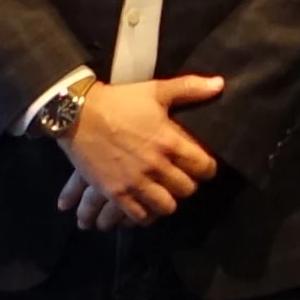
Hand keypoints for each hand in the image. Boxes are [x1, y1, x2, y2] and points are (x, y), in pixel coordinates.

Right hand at [63, 71, 227, 222]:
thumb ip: (189, 88)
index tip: (202, 167)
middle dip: (188, 185)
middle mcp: (155, 164)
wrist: (79, 114)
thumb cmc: (120, 101)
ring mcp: (135, 181)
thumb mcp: (156, 91)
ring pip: (166, 207)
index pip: (202, 166)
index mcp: (169, 140)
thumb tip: (220, 84)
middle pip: (186, 189)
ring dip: (168, 202)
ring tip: (164, 194)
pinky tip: (145, 205)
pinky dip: (144, 214)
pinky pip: (138, 216)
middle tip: (181, 179)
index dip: (207, 169)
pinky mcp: (115, 192)